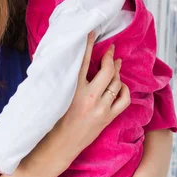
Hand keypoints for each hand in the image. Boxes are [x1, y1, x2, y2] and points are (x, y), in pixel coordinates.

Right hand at [55, 31, 129, 154]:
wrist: (61, 144)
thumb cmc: (53, 118)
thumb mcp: (54, 94)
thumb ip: (58, 77)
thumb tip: (51, 57)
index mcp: (72, 90)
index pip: (83, 61)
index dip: (89, 45)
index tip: (92, 33)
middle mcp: (89, 98)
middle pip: (107, 71)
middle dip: (110, 57)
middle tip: (111, 49)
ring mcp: (101, 108)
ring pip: (116, 83)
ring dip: (117, 71)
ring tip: (117, 62)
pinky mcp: (108, 118)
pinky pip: (123, 99)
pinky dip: (124, 89)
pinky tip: (121, 84)